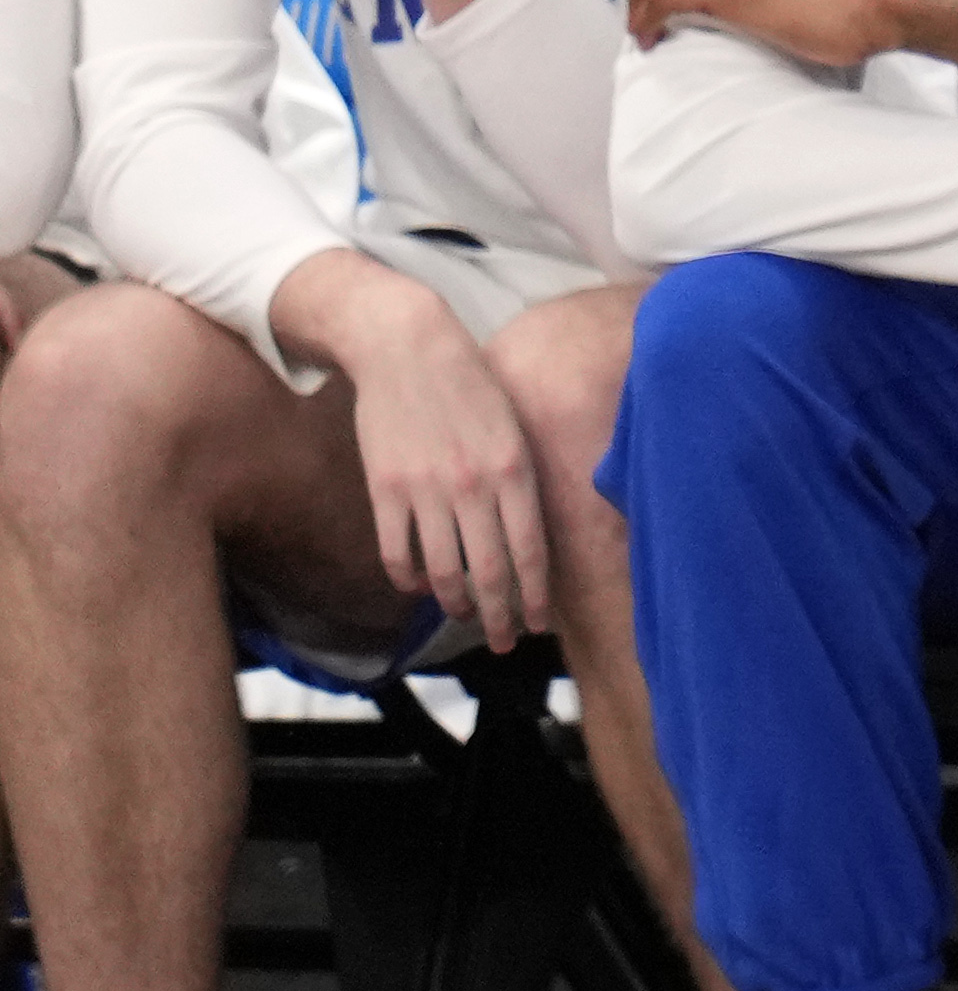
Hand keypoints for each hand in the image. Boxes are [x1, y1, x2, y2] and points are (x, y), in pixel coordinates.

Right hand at [327, 295, 552, 653]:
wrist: (407, 348)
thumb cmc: (471, 387)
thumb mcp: (516, 426)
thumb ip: (525, 479)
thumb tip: (532, 533)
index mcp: (515, 470)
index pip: (530, 552)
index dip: (535, 596)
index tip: (540, 624)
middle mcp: (473, 486)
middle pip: (488, 572)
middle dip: (500, 616)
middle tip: (508, 643)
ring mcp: (425, 489)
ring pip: (442, 570)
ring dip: (455, 604)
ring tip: (465, 618)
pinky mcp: (384, 487)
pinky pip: (397, 551)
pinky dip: (408, 578)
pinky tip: (419, 588)